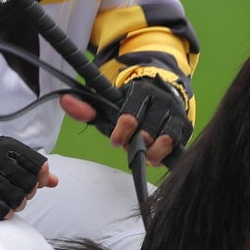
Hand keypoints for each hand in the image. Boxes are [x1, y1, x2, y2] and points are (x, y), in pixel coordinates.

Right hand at [0, 130, 55, 218]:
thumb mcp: (2, 151)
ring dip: (19, 204)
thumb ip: (28, 163)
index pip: (38, 164)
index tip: (36, 181)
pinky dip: (7, 213)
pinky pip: (1, 211)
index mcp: (6, 145)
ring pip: (18, 199)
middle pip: (30, 184)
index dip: (42, 176)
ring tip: (13, 202)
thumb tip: (54, 181)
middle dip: (29, 192)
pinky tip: (3, 210)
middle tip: (21, 193)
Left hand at [60, 76, 190, 166]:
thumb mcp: (108, 105)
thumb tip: (64, 101)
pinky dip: (167, 155)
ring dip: (153, 153)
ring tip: (145, 155)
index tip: (115, 141)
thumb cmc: (131, 106)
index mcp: (140, 92)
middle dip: (137, 144)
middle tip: (131, 148)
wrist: (161, 94)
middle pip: (148, 131)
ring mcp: (175, 113)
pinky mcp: (185, 126)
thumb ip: (86, 107)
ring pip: (166, 140)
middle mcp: (161, 100)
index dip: (122, 131)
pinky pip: (179, 145)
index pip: (130, 115)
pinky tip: (157, 158)